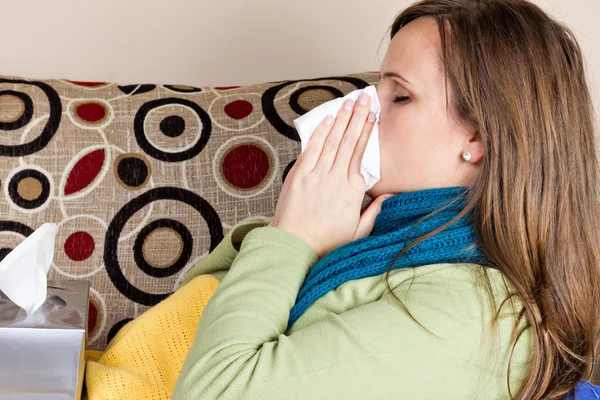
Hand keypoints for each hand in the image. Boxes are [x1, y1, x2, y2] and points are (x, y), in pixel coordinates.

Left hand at [268, 93, 393, 258]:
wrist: (294, 246)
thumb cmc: (326, 242)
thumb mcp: (357, 231)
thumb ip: (375, 212)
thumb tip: (390, 196)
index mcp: (354, 190)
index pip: (362, 153)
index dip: (367, 131)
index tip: (372, 115)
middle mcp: (337, 178)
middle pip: (349, 140)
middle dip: (358, 116)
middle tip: (364, 96)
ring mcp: (317, 175)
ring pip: (333, 140)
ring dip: (341, 118)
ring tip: (349, 101)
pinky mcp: (300, 175)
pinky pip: (312, 148)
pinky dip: (320, 132)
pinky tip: (328, 119)